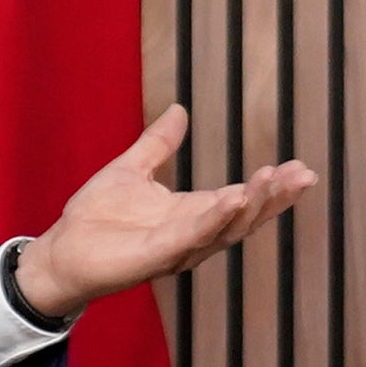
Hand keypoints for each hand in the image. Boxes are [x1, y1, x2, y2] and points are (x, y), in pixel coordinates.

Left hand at [13, 105, 317, 320]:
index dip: (271, 186)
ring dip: (254, 206)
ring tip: (275, 179)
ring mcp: (180, 247)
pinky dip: (216, 218)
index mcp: (192, 213)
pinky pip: (194, 236)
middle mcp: (194, 233)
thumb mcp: (132, 170)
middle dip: (276, 198)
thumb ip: (158, 145)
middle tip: (304, 175)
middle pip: (246, 216)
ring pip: (227, 228)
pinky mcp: (158, 256)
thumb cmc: (95, 218)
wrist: (61, 250)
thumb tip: (180, 111)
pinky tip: (235, 197)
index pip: (242, 198)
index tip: (300, 167)